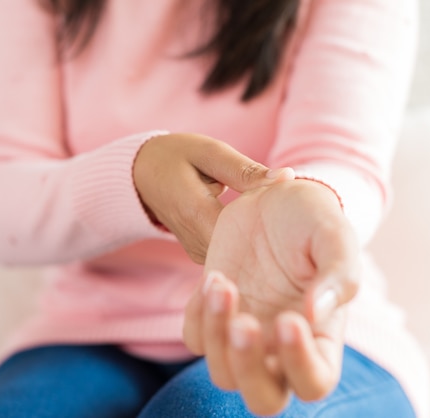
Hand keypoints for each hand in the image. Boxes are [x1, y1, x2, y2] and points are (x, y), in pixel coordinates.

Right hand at [133, 133, 293, 263]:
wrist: (139, 175)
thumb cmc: (174, 156)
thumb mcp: (209, 152)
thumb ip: (246, 170)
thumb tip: (287, 178)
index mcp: (197, 214)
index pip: (247, 232)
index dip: (273, 221)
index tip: (290, 205)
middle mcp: (196, 242)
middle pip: (246, 247)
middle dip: (269, 230)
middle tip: (287, 209)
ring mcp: (197, 252)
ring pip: (238, 253)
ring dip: (257, 236)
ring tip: (272, 214)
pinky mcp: (201, 254)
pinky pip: (230, 251)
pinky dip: (244, 237)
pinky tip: (255, 221)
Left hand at [183, 179, 359, 415]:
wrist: (273, 197)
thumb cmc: (312, 219)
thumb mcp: (334, 236)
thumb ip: (339, 275)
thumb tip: (317, 314)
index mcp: (320, 336)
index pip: (315, 381)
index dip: (301, 364)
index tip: (290, 318)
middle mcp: (280, 345)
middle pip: (263, 398)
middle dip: (247, 368)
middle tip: (244, 322)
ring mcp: (244, 331)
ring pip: (222, 373)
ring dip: (217, 333)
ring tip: (222, 282)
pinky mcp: (213, 312)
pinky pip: (194, 338)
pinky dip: (197, 316)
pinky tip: (214, 278)